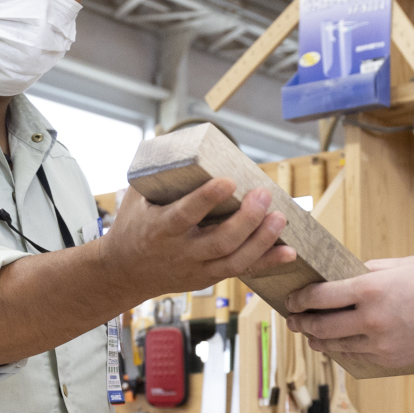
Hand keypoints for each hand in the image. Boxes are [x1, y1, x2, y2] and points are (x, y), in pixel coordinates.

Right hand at [100, 180, 295, 303]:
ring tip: (280, 217)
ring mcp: (196, 268)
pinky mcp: (209, 277)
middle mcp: (180, 252)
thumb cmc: (133, 226)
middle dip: (246, 219)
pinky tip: (289, 252)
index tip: (228, 181)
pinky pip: (242, 271)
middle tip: (264, 194)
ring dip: (262, 239)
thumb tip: (178, 135)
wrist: (124, 272)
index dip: (206, 199)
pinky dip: (267, 262)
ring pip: (234, 259)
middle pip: (219, 240)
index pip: (185, 214)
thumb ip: (160, 172)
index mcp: (159, 229)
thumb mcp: (135, 198)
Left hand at [285, 257, 413, 368]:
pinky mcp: (391, 359)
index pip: (320, 296)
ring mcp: (381, 343)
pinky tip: (339, 344)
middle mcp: (371, 319)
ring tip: (310, 334)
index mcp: (371, 289)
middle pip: (320, 325)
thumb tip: (347, 274)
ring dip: (318, 339)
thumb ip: (371, 270)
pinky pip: (358, 356)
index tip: (292, 297)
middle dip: (301, 322)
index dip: (300, 298)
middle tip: (293, 319)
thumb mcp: (405, 264)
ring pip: (336, 345)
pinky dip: (344, 350)